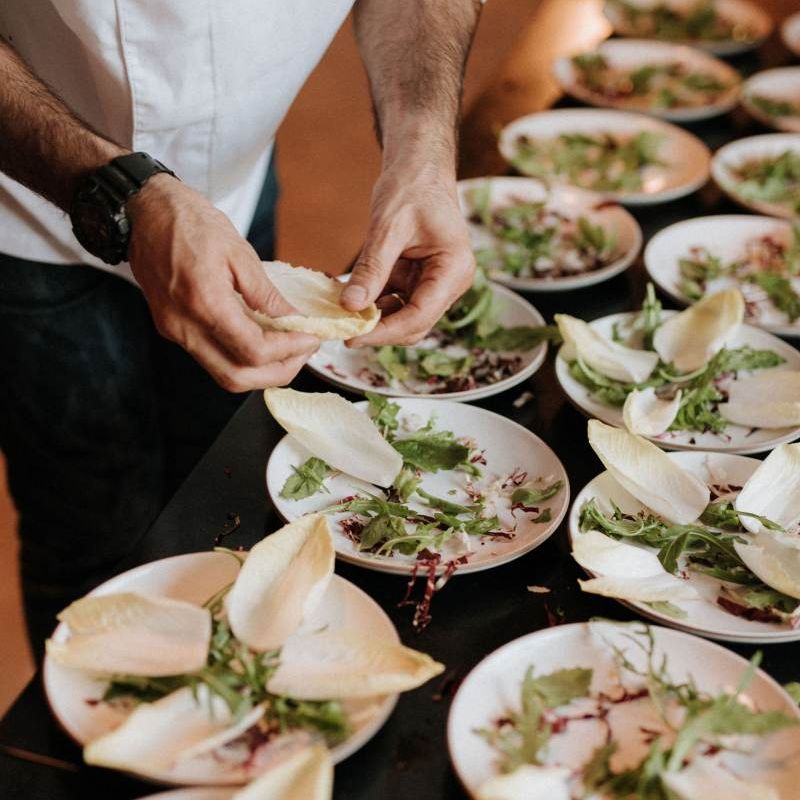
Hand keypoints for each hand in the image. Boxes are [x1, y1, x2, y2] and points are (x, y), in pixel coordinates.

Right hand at [127, 176, 318, 390]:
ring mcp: (174, 331)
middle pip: (236, 378)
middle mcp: (184, 326)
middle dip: (277, 372)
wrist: (145, 211)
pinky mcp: (172, 329)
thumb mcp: (239, 251)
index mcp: (204, 302)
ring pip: (223, 374)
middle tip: (303, 353)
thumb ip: (266, 294)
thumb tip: (293, 320)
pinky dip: (241, 357)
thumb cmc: (189, 222)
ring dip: (260, 371)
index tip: (310, 339)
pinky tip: (262, 339)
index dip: (288, 351)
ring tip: (288, 349)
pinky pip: (212, 357)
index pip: (253, 351)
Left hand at [340, 163, 474, 346]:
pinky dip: (373, 303)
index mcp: (454, 269)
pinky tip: (349, 298)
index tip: (352, 335)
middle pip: (414, 325)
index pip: (420, 316)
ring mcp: (436, 283)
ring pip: (404, 318)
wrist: (419, 167)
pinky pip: (396, 302)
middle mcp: (451, 282)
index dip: (385, 332)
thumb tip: (349, 306)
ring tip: (341, 314)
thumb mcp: (388, 227)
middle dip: (379, 330)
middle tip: (341, 330)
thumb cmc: (412, 187)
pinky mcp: (420, 280)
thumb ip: (371, 269)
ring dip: (374, 318)